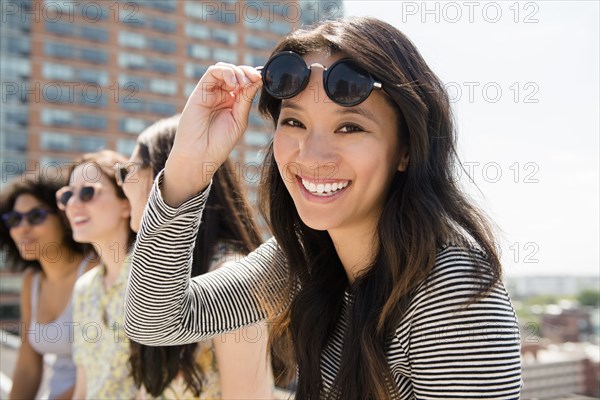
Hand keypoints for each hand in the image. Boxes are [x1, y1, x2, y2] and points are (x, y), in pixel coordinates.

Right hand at [164, 63, 261, 205]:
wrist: (200, 155)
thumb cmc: (219, 143)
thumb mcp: (239, 120)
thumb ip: (246, 99)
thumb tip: (257, 80)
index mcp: (232, 102)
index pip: (244, 82)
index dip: (253, 78)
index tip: (262, 80)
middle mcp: (221, 95)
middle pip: (235, 72)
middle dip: (247, 72)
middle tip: (255, 79)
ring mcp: (210, 92)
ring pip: (224, 69)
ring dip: (237, 72)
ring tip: (243, 83)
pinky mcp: (200, 92)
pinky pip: (212, 72)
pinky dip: (225, 72)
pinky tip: (233, 83)